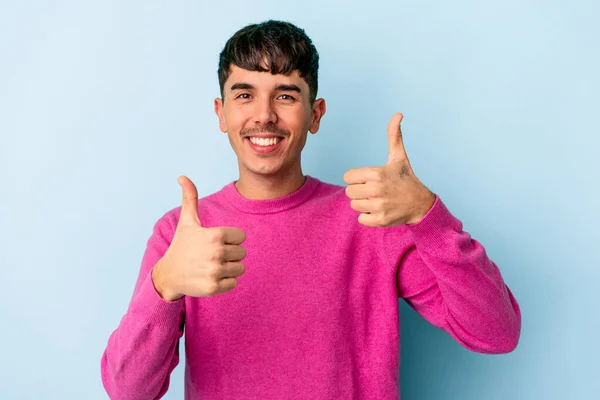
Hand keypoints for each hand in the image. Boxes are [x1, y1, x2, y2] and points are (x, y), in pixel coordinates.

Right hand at [152, 176, 246, 299]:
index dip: (230, 240)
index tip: (214, 243)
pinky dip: (225, 282)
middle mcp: (216, 253)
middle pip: (242, 253)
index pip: (241, 237)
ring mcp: (215, 271)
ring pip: (240, 268)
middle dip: (230, 254)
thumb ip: (190, 198)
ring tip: (211, 266)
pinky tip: (210, 277)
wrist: (169, 274)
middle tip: (212, 256)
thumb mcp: (187, 222)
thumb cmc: (182, 245)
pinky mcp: (214, 287)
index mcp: (215, 235)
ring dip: (229, 268)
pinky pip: (234, 283)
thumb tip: (182, 176)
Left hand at [343, 113, 435, 226]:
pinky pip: (361, 218)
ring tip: (379, 200)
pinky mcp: (380, 220)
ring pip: (354, 205)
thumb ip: (394, 136)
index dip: (357, 178)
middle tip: (375, 191)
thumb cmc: (406, 178)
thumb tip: (398, 114)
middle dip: (359, 191)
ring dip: (364, 204)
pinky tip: (381, 210)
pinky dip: (368, 216)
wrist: (421, 204)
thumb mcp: (399, 157)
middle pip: (349, 192)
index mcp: (376, 173)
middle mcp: (376, 190)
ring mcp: (378, 206)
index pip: (347, 177)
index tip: (370, 179)